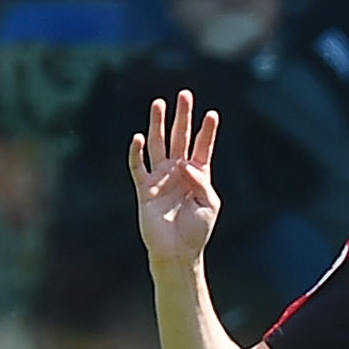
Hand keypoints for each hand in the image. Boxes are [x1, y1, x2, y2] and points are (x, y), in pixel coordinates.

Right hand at [130, 91, 222, 264]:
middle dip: (182, 117)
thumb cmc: (197, 231)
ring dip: (158, 124)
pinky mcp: (145, 190)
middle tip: (184, 95)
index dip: (206, 131)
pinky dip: (136, 153)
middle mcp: (178, 172)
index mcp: (197, 175)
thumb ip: (201, 182)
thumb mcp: (209, 205)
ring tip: (159, 103)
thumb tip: (185, 165)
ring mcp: (160, 179)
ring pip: (158, 144)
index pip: (202, 147)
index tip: (211, 114)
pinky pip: (138, 167)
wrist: (177, 253)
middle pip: (179, 138)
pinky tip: (137, 137)